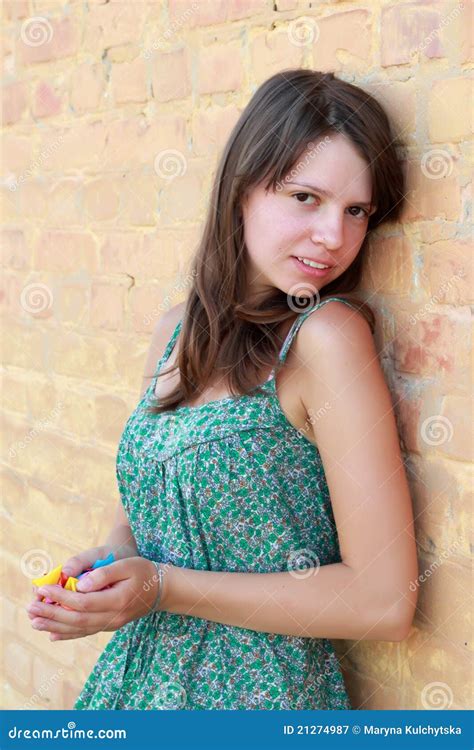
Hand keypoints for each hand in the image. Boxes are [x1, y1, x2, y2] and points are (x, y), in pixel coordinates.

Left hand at [26, 557, 160, 641]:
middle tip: (30, 608)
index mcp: (117, 600)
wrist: (161, 589)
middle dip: (51, 614)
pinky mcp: (110, 626)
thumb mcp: (127, 565)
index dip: (61, 597)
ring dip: (54, 626)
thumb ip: (104, 574)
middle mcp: (113, 617)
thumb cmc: (143, 571)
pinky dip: (67, 633)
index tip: (44, 590)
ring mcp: (112, 624)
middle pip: (76, 619)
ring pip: (79, 629)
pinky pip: (85, 632)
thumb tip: (80, 584)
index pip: (82, 602)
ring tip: (34, 621)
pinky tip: (53, 633)